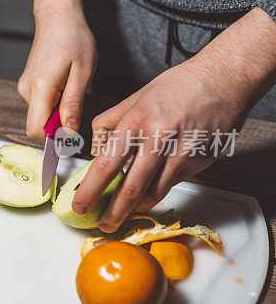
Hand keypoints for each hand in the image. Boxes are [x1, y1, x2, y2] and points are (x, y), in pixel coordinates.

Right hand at [18, 0, 96, 137]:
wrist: (58, 17)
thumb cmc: (73, 38)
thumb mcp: (83, 72)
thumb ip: (73, 104)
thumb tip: (68, 131)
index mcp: (40, 87)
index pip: (36, 129)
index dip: (53, 138)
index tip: (71, 136)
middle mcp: (27, 89)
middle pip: (38, 125)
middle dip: (58, 126)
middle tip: (79, 111)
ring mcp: (25, 87)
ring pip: (40, 115)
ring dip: (57, 113)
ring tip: (74, 91)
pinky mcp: (28, 84)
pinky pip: (40, 104)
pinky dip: (53, 104)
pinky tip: (66, 86)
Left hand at [73, 7, 275, 231]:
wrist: (224, 79)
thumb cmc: (178, 86)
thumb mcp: (135, 97)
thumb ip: (110, 123)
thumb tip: (96, 149)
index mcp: (137, 119)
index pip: (107, 163)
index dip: (91, 190)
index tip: (80, 205)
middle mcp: (159, 138)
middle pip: (131, 186)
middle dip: (113, 212)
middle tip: (102, 225)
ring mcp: (182, 152)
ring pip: (154, 191)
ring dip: (136, 208)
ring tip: (122, 216)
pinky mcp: (199, 161)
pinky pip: (172, 184)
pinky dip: (156, 194)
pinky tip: (146, 199)